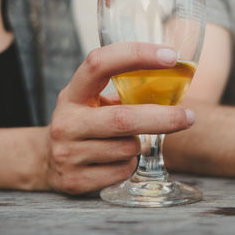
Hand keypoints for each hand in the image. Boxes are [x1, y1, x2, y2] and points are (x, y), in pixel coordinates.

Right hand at [43, 42, 194, 194]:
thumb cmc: (83, 124)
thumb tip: (172, 84)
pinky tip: (115, 161)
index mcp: (73, 94)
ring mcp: (68, 153)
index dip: (136, 55)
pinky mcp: (75, 180)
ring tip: (126, 143)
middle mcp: (66, 122)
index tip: (171, 56)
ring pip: (128, 149)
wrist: (46, 160)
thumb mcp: (92, 102)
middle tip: (188, 117)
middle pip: (123, 119)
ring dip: (140, 146)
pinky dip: (130, 165)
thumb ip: (122, 93)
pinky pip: (122, 171)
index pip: (100, 64)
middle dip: (163, 118)